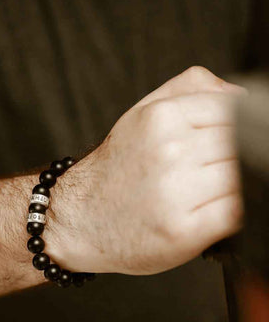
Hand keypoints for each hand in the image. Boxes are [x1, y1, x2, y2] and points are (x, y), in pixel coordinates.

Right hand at [49, 67, 244, 274]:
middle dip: (230, 162)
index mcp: (161, 118)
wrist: (78, 219)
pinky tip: (206, 211)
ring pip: (243, 179)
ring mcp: (176, 193)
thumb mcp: (140, 114)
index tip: (220, 149)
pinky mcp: (183, 231)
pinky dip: (230, 212)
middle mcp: (169, 152)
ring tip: (200, 194)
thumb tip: (242, 95)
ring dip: (230, 187)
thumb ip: (191, 89)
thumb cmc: (113, 171)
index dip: (238, 132)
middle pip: (242, 147)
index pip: (236, 112)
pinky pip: (235, 212)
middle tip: (205, 174)